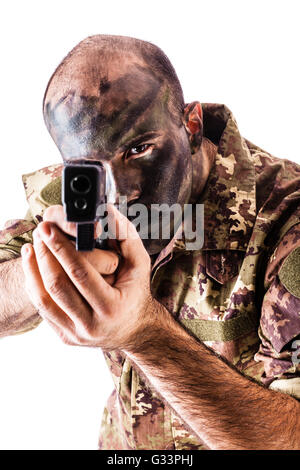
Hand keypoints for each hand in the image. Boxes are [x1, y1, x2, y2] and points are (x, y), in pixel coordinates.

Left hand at [21, 204, 154, 350]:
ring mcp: (76, 333)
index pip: (80, 273)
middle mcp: (92, 325)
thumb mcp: (140, 263)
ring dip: (33, 269)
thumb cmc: (135, 291)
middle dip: (44, 254)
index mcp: (112, 307)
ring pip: (43, 299)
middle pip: (57, 286)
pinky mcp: (65, 336)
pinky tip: (33, 266)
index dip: (61, 248)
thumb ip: (125, 235)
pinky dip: (34, 284)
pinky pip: (42, 308)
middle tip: (39, 231)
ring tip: (32, 246)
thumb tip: (107, 210)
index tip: (48, 228)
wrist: (134, 329)